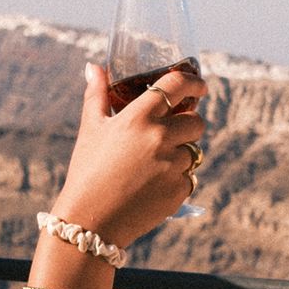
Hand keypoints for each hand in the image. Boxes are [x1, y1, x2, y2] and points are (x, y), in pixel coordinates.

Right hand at [51, 63, 207, 244]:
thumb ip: (97, 94)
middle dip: (188, 123)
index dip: (194, 81)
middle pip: (196, 121)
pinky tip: (152, 185)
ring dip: (180, 153)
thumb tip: (94, 67)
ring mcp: (172, 166)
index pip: (177, 86)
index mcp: (139, 117)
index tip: (200, 86)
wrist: (90, 221)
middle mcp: (160, 138)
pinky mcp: (179, 191)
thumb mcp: (91, 128)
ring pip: (193, 151)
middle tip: (172, 131)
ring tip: (153, 164)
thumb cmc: (87, 170)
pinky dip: (176, 179)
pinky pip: (188, 177)